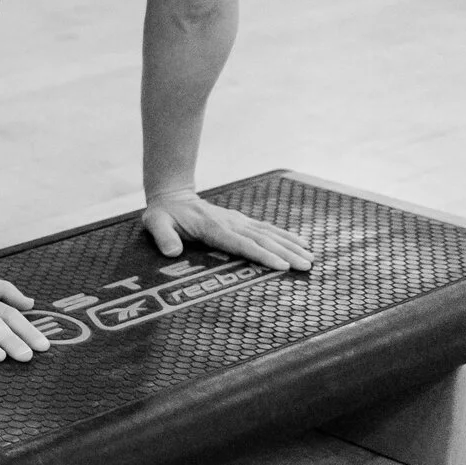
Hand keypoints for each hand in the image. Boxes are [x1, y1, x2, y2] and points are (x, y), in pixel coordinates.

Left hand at [143, 190, 314, 270]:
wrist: (172, 197)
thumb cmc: (163, 214)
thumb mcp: (155, 223)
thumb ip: (163, 237)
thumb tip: (172, 252)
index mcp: (212, 228)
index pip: (241, 244)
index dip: (261, 255)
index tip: (280, 266)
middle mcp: (230, 223)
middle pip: (262, 240)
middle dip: (285, 254)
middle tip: (306, 267)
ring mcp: (238, 221)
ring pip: (269, 234)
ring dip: (290, 246)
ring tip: (310, 258)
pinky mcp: (242, 221)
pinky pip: (267, 229)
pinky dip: (286, 236)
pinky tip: (302, 243)